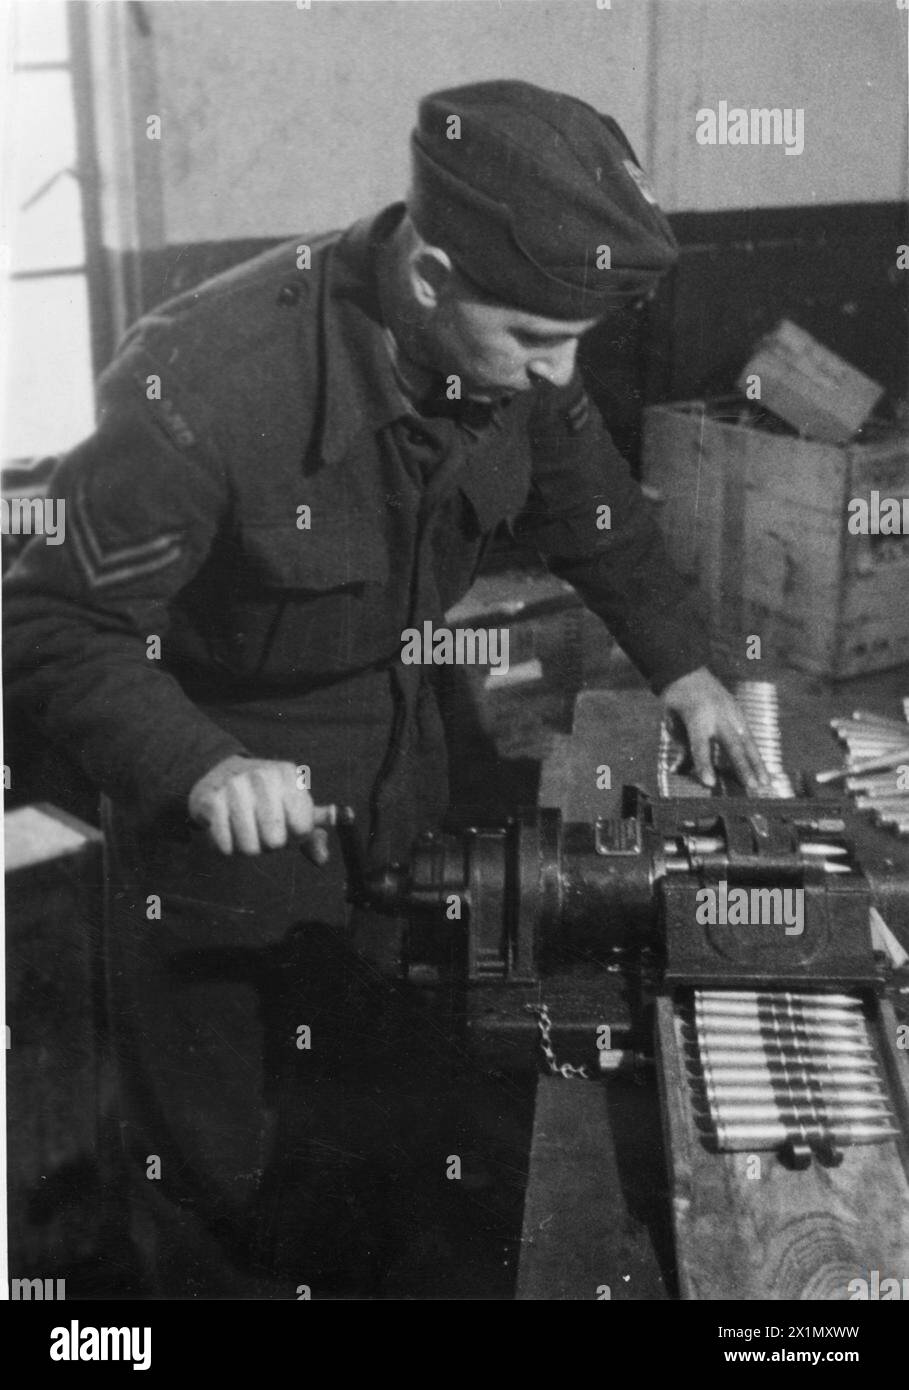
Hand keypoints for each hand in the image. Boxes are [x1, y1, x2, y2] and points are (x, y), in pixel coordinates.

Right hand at [188, 755, 334, 859]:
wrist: (218, 774)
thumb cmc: (264, 800)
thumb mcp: (292, 807)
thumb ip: (312, 833)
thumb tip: (322, 859)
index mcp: (288, 775)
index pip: (302, 827)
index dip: (295, 836)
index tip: (287, 826)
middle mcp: (263, 775)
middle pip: (275, 841)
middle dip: (270, 844)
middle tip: (262, 830)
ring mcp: (235, 785)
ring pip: (250, 848)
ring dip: (247, 848)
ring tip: (245, 831)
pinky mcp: (211, 800)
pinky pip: (226, 846)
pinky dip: (227, 848)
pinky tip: (226, 831)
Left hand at [660, 667, 770, 792]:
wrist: (688, 673)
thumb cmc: (678, 703)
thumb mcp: (673, 724)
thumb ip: (681, 748)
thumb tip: (678, 772)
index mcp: (697, 719)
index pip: (701, 746)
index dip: (705, 765)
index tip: (710, 783)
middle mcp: (718, 716)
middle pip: (732, 746)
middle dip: (743, 768)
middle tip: (752, 787)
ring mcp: (732, 713)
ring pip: (747, 742)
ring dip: (757, 765)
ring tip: (765, 783)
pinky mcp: (740, 714)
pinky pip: (750, 738)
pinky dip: (757, 755)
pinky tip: (763, 771)